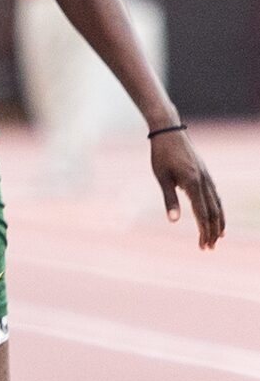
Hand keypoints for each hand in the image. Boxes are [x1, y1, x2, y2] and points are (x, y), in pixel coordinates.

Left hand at [151, 129, 225, 249]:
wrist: (170, 132)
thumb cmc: (161, 155)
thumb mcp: (161, 177)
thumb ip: (169, 200)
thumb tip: (174, 221)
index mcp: (193, 184)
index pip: (202, 214)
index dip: (204, 231)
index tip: (203, 246)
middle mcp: (205, 182)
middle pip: (213, 212)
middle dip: (212, 232)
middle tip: (209, 248)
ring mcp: (207, 178)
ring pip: (218, 205)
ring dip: (218, 223)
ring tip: (218, 237)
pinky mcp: (206, 175)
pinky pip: (215, 196)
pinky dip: (218, 209)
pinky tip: (217, 216)